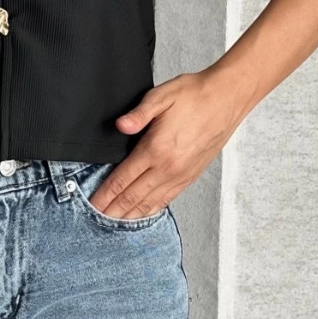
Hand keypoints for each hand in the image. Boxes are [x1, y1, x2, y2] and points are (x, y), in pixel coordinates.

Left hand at [92, 71, 242, 218]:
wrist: (227, 99)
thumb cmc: (195, 94)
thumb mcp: (162, 95)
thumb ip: (138, 113)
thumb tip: (120, 125)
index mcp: (156, 149)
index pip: (122, 180)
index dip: (104, 195)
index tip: (91, 205)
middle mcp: (167, 168)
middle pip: (132, 197)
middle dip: (111, 211)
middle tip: (95, 220)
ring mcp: (180, 175)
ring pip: (148, 203)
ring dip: (129, 216)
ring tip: (113, 224)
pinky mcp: (190, 177)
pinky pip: (166, 200)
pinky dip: (150, 210)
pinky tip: (141, 215)